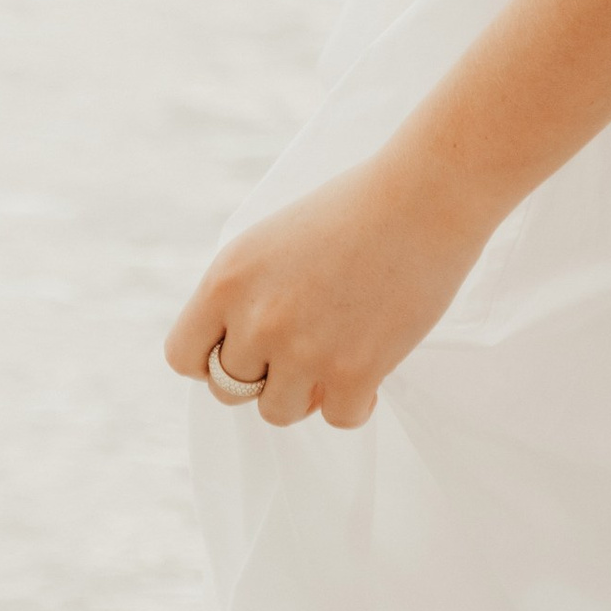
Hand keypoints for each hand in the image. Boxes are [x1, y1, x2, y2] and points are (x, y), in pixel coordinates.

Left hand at [163, 143, 493, 429]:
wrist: (427, 193)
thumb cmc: (356, 205)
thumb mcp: (273, 239)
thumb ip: (245, 293)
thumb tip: (238, 348)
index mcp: (227, 280)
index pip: (184, 355)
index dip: (214, 357)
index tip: (246, 346)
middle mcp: (257, 321)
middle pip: (231, 390)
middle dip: (265, 374)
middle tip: (305, 345)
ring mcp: (304, 352)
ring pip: (280, 412)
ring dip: (307, 392)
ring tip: (338, 357)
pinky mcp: (355, 372)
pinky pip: (340, 417)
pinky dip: (357, 401)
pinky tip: (372, 371)